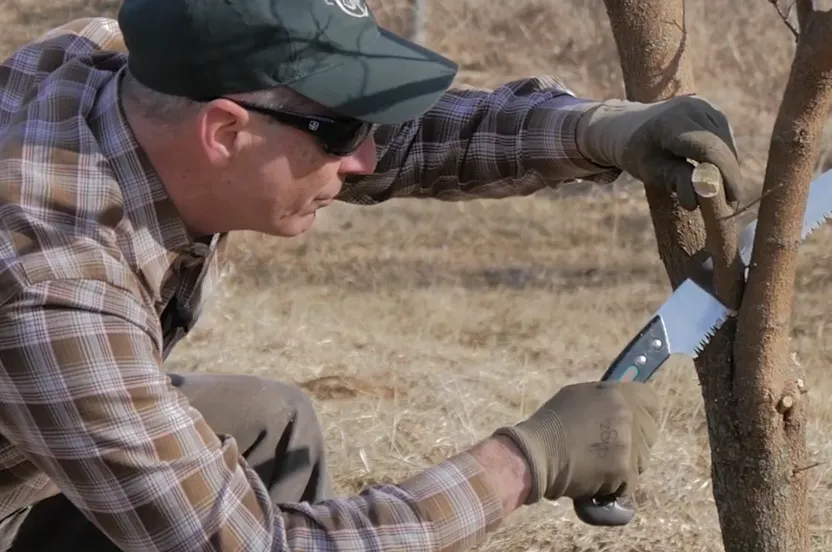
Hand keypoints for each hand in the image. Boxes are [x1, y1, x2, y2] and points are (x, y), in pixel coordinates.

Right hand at [492, 381, 659, 503]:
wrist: (536, 454)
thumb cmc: (551, 425)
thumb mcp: (578, 397)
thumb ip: (605, 400)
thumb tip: (620, 404)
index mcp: (616, 394)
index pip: (650, 400)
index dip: (643, 413)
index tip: (634, 422)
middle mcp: (627, 416)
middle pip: (650, 432)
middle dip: (635, 442)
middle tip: (609, 448)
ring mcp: (628, 444)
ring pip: (642, 460)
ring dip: (625, 465)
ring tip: (597, 464)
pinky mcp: (624, 470)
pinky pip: (630, 483)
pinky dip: (615, 486)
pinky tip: (596, 479)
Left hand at [575, 95, 756, 209]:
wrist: (628, 125)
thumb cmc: (638, 153)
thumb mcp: (650, 170)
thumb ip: (676, 180)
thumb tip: (699, 198)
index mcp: (672, 122)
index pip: (710, 149)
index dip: (726, 176)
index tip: (733, 202)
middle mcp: (693, 108)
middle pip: (722, 146)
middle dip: (730, 177)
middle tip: (730, 203)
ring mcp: (705, 106)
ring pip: (728, 143)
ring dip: (728, 168)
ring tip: (720, 190)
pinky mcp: (712, 109)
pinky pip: (725, 137)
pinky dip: (724, 157)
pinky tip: (714, 171)